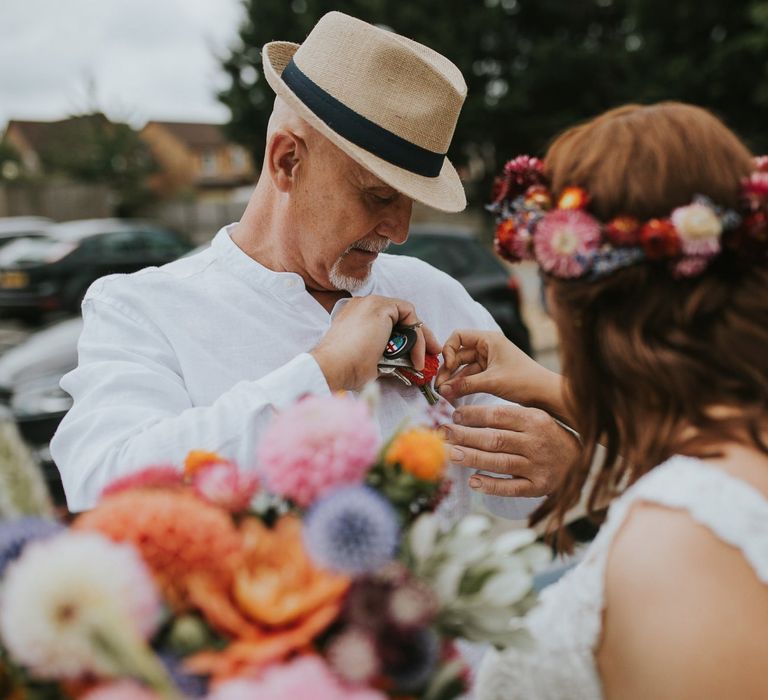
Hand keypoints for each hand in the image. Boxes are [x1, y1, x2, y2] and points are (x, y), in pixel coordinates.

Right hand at [311, 295, 440, 390]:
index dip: (406, 338)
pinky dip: (417, 336)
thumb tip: (406, 363)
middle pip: (400, 317)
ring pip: (407, 316)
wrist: (332, 367)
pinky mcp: (381, 307)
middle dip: (419, 337)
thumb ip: (387, 356)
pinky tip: (416, 355)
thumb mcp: (370, 361)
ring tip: (424, 359)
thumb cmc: (345, 370)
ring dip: (419, 339)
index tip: (417, 356)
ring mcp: (371, 304)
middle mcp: (363, 306)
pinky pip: (410, 317)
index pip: (389, 322)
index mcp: (356, 318)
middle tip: (431, 354)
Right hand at [436, 329, 566, 419]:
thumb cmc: (524, 381)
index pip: (458, 336)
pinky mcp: (490, 373)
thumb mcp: (492, 382)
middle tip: (438, 387)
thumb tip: (442, 390)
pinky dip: (462, 385)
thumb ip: (465, 384)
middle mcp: (487, 347)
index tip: (447, 367)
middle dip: (447, 370)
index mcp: (489, 339)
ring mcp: (488, 361)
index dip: (448, 350)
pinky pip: (470, 377)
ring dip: (453, 379)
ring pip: (463, 367)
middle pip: (458, 354)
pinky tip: (453, 395)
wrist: (545, 395)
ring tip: (442, 394)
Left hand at [441, 403, 579, 497]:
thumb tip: (466, 415)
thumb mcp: (534, 417)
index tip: (454, 415)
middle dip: (465, 435)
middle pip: (494, 439)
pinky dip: (491, 485)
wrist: (579, 461)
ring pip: (499, 462)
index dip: (473, 415)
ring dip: (472, 458)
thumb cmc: (548, 435)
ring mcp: (537, 466)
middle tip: (443, 433)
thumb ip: (506, 416)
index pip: (498, 415)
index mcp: (534, 420)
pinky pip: (511, 488)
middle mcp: (536, 442)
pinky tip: (473, 481)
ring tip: (450, 454)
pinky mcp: (538, 487)